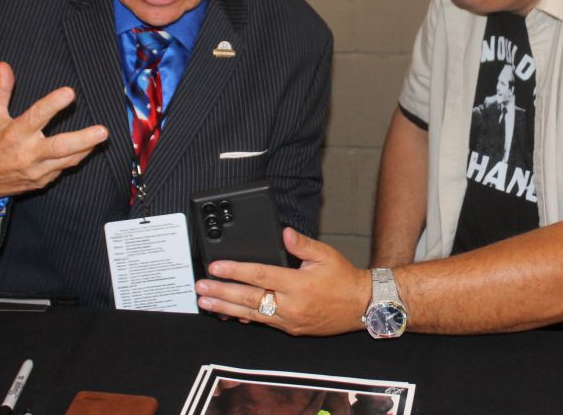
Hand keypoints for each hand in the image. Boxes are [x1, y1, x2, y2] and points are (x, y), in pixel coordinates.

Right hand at [0, 62, 107, 203]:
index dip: (52, 105)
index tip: (69, 92)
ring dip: (87, 148)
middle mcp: (28, 153)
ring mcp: (37, 170)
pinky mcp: (43, 180)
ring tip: (103, 137)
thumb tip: (4, 65)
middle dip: (83, 139)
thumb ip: (1, 90)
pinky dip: (78, 157)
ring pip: (67, 160)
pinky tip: (89, 147)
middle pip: (59, 147)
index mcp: (15, 133)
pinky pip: (64, 168)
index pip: (36, 117)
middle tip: (103, 131)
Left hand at [195, 228, 370, 336]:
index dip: (235, 270)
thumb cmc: (343, 278)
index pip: (260, 275)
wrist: (361, 306)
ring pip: (251, 314)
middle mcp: (291, 305)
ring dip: (225, 308)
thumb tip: (284, 233)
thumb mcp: (325, 254)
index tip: (216, 267)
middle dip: (221, 292)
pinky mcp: (290, 329)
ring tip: (206, 302)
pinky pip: (263, 323)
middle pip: (249, 298)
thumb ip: (302, 244)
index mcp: (298, 284)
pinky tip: (228, 314)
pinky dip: (243, 318)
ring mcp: (289, 321)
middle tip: (201, 288)